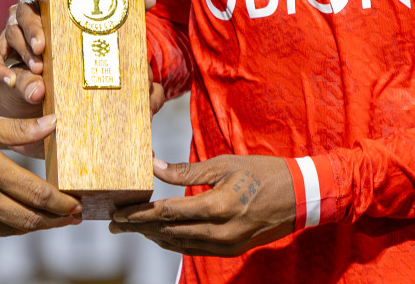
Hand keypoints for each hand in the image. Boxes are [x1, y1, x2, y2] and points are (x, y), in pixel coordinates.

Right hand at [0, 0, 166, 126]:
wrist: (55, 82)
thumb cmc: (81, 45)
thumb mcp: (101, 28)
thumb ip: (122, 11)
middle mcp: (29, 10)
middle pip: (23, 8)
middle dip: (32, 27)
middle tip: (44, 47)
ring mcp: (14, 32)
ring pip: (11, 33)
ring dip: (24, 51)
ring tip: (38, 70)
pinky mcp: (4, 56)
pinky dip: (2, 69)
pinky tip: (12, 81)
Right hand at [0, 107, 81, 235]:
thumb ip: (18, 129)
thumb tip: (53, 124)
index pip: (37, 195)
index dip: (62, 204)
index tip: (77, 204)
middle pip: (28, 220)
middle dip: (55, 221)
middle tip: (74, 217)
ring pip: (8, 229)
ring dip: (32, 227)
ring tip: (49, 220)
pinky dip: (4, 223)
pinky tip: (11, 214)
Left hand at [109, 155, 295, 256]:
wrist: (301, 197)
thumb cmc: (263, 173)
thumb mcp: (224, 164)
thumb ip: (187, 171)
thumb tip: (154, 167)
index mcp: (218, 206)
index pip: (167, 213)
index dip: (139, 214)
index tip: (118, 211)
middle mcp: (220, 232)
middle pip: (168, 232)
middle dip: (138, 227)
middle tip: (114, 221)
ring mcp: (227, 245)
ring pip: (179, 244)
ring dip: (152, 236)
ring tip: (131, 227)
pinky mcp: (232, 250)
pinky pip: (194, 249)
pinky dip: (173, 241)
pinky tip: (159, 234)